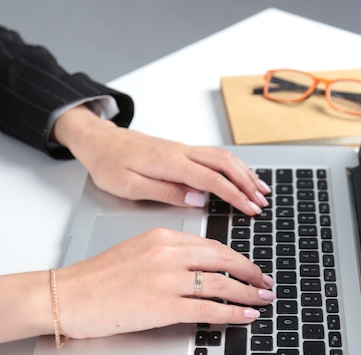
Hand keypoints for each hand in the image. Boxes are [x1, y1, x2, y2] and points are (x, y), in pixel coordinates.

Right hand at [0, 229, 274, 344]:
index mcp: (162, 237)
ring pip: (221, 284)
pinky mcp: (163, 306)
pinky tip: (244, 316)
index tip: (249, 266)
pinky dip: (232, 313)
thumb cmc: (97, 276)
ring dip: (247, 293)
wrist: (70, 294)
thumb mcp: (136, 251)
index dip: (236, 257)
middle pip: (222, 260)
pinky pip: (208, 309)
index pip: (211, 244)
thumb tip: (197, 268)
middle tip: (265, 282)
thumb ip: (167, 255)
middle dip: (249, 273)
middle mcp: (168, 254)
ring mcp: (167, 280)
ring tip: (262, 300)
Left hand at [52, 105, 270, 214]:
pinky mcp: (181, 150)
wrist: (98, 140)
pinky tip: (240, 175)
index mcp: (170, 162)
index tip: (250, 209)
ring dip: (244, 172)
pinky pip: (215, 155)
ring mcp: (183, 148)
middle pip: (225, 163)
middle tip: (262, 202)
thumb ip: (165, 192)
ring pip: (223, 156)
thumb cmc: (108, 164)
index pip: (212, 179)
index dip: (235, 195)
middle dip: (248, 183)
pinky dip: (233, 165)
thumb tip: (197, 199)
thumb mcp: (129, 186)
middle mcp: (181, 152)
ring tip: (261, 189)